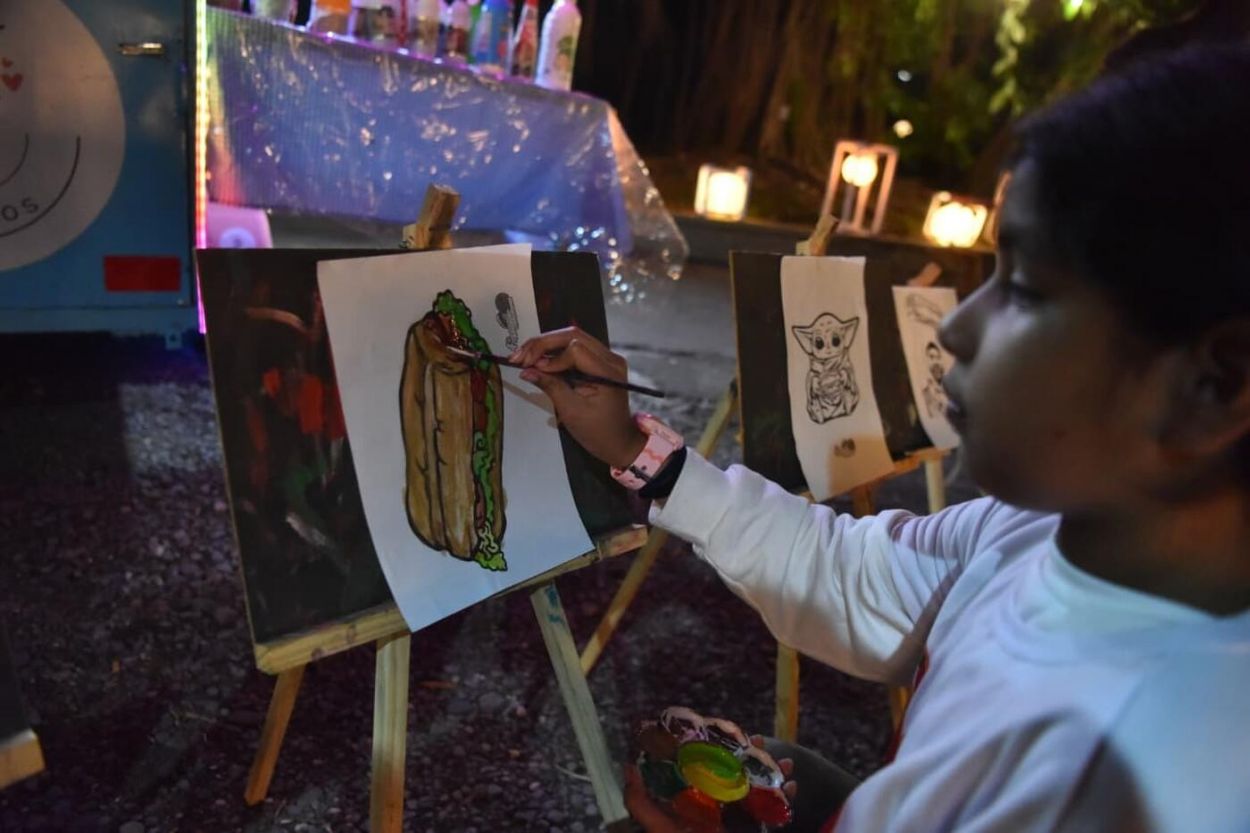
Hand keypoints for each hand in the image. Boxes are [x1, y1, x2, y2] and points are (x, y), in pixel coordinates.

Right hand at [512, 327, 646, 468]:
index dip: (550, 358)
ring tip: (524, 356)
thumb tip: (527, 370)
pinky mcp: (599, 362)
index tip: (531, 369)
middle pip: (572, 336)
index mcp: (608, 372)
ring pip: (572, 338)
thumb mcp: (571, 411)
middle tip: (519, 356)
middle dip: (542, 344)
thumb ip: (550, 386)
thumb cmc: (598, 431)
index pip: (575, 350)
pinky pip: (575, 348)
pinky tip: (538, 359)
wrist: (617, 441)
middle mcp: (611, 358)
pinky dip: (554, 352)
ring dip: (546, 345)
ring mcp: (606, 358)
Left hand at [622, 739, 797, 832]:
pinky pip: (775, 812)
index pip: (701, 768)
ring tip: (786, 761)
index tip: (720, 730)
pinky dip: (786, 798)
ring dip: (773, 771)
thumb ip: (641, 805)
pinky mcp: (756, 830)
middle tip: (759, 739)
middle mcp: (717, 809)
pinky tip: (793, 785)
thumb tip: (629, 767)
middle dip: (749, 756)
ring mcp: (739, 820)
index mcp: (693, 803)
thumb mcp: (661, 830)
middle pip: (735, 773)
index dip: (711, 748)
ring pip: (759, 788)